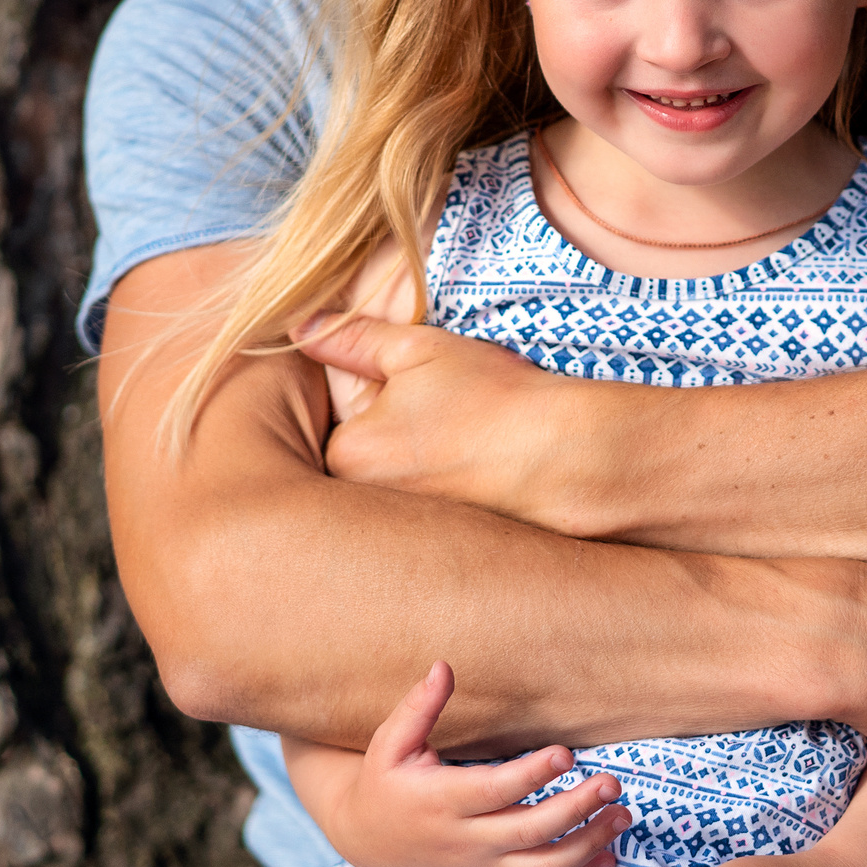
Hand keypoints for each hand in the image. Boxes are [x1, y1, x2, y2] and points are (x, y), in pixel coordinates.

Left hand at [297, 314, 581, 516]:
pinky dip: (442, 481)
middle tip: (449, 412)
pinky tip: (476, 467)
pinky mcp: (434, 544)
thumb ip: (354, 338)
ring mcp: (397, 530)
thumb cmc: (493, 400)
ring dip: (416, 452)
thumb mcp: (417, 350)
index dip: (380, 378)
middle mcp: (360, 504)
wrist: (566, 458)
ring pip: (391, 473)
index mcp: (344, 454)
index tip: (428, 380)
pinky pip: (420, 502)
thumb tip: (300, 323)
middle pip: (360, 444)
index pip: (334, 400)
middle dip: (393, 422)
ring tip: (465, 437)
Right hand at [315, 661, 633, 866]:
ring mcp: (481, 865)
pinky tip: (610, 854)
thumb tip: (444, 666)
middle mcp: (465, 839)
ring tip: (623, 815)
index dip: (531, 775)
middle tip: (612, 782)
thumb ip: (419, 707)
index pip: (494, 790)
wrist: (367, 841)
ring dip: (587, 844)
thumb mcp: (390, 743)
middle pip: (528, 831)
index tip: (566, 753)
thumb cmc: (384, 782)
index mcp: (441, 801)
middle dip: (574, 810)